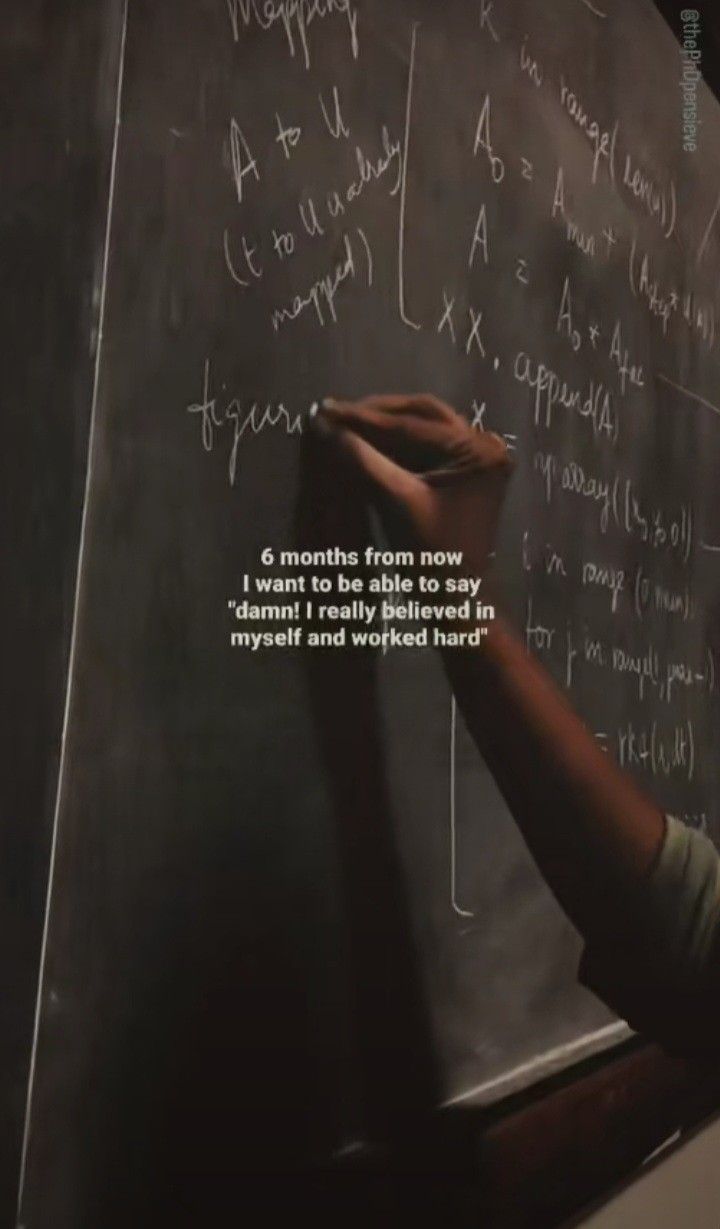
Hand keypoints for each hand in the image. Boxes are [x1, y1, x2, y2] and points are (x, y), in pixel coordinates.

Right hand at [316, 394, 512, 577]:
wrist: (456, 600)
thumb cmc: (433, 558)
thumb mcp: (397, 504)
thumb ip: (363, 460)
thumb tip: (325, 426)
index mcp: (478, 452)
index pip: (414, 425)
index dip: (365, 418)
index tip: (326, 409)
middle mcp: (483, 446)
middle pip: (421, 415)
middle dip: (375, 415)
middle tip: (333, 411)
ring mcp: (474, 458)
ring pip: (421, 428)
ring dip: (382, 427)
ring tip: (340, 423)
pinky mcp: (461, 472)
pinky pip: (423, 447)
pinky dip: (392, 445)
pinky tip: (361, 442)